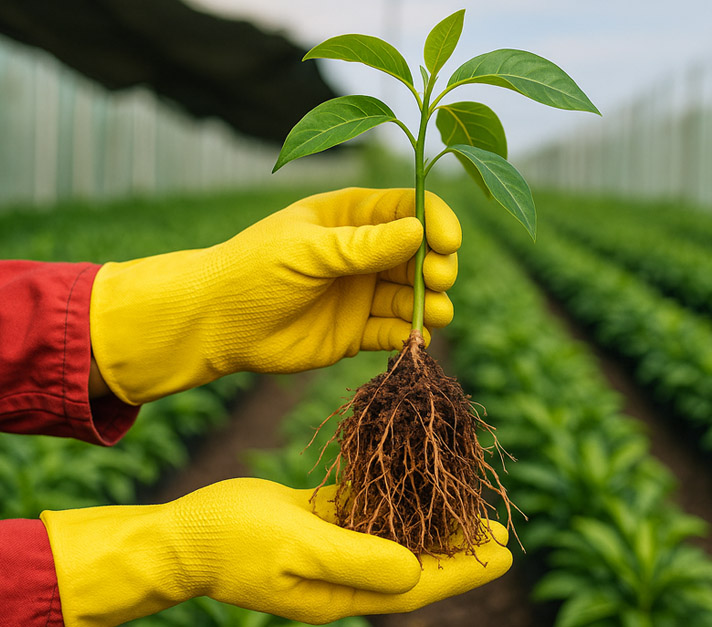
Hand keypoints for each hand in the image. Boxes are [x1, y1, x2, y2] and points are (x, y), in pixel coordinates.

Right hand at [40, 478, 511, 626]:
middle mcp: (346, 573)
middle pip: (415, 560)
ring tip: (465, 504)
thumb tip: (414, 569)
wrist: (185, 535)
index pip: (419, 583)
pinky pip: (366, 513)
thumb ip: (356, 558)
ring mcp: (333, 549)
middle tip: (496, 525)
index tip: (503, 551)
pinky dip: (392, 500)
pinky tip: (413, 483)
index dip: (464, 568)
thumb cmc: (234, 542)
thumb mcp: (297, 548)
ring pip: (395, 535)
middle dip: (456, 545)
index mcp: (345, 589)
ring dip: (429, 521)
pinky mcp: (320, 523)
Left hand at [89, 188, 460, 403]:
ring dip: (430, 302)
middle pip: (420, 253)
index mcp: (350, 216)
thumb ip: (364, 245)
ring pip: (412, 295)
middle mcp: (363, 252)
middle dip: (436, 265)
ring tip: (436, 313)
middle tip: (436, 279)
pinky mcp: (356, 332)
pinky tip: (415, 339)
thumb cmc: (254, 271)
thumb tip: (420, 231)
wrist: (216, 324)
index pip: (408, 209)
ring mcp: (361, 292)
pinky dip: (410, 334)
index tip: (449, 243)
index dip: (436, 221)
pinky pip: (394, 331)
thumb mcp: (309, 250)